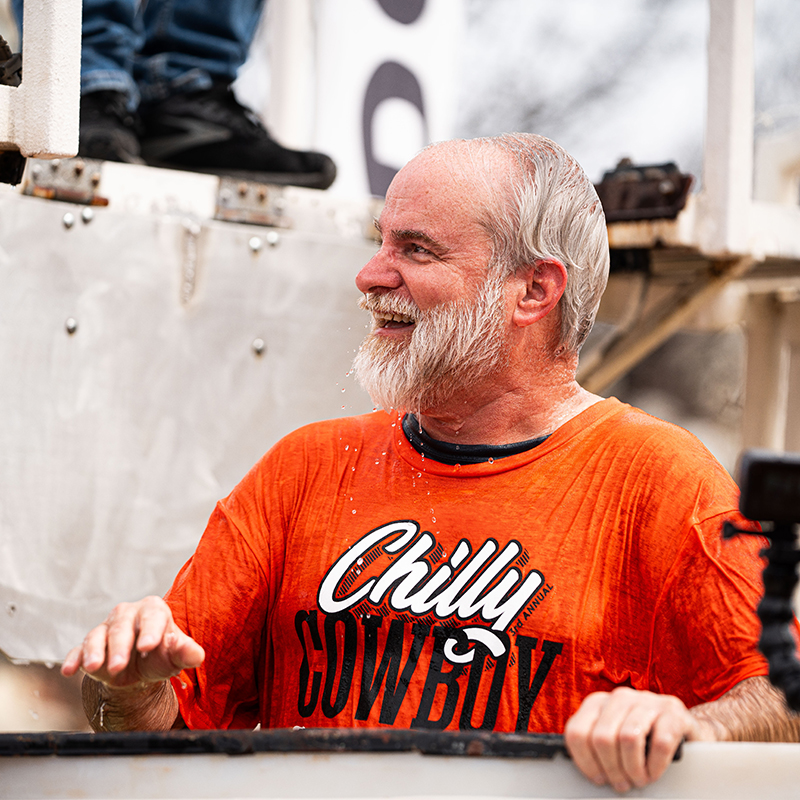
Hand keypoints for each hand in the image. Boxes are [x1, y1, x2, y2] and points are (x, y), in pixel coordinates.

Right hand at [61, 596, 204, 687]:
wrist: (140, 666)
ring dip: (94, 652)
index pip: (152, 617)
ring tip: (94, 667)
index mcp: (153, 610)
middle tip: (119, 665)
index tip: (149, 646)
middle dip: (119, 646)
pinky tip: (70, 670)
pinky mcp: (88, 645)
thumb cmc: (161, 653)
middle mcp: (127, 614)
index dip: (150, 631)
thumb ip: (186, 652)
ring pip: (97, 636)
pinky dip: (74, 659)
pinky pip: (78, 649)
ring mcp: (105, 628)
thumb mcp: (175, 654)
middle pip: (122, 627)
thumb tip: (198, 655)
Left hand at [564, 687, 709, 791]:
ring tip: (638, 780)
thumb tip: (589, 774)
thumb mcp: (614, 737)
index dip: (586, 762)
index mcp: (598, 702)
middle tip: (622, 784)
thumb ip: (597, 747)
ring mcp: (647, 701)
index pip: (577, 732)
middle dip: (612, 769)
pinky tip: (654, 772)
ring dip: (633, 769)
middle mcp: (620, 697)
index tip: (598, 778)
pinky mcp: (673, 712)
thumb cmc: (643, 739)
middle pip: (602, 738)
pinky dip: (656, 765)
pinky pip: (660, 743)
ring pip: (628, 739)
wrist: (685, 730)